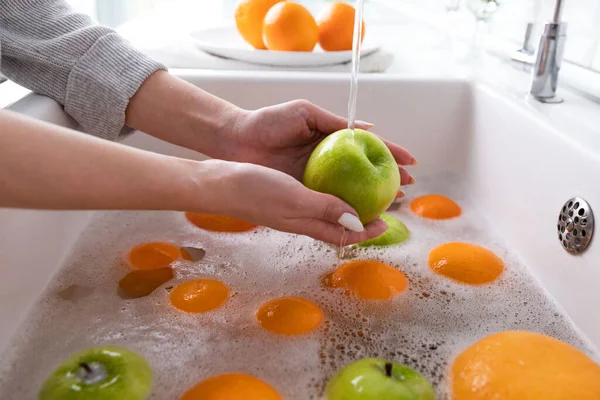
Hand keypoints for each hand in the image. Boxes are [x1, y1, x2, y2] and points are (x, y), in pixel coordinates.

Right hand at [198, 159, 387, 244]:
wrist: (220, 183)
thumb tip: (357, 221)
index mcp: (307, 223)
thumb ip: (325, 209)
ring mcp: (292, 207)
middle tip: (382, 204)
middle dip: (362, 219)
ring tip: (364, 191)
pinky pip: (316, 196)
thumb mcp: (295, 198)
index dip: (366, 232)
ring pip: (328, 210)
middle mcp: (302, 218)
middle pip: (339, 224)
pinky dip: (331, 190)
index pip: (344, 235)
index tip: (386, 222)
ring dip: (349, 204)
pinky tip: (331, 176)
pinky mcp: (284, 194)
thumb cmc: (254, 191)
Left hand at [224, 100, 416, 193]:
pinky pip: (328, 205)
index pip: (367, 148)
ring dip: (372, 200)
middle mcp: (327, 164)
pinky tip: (361, 215)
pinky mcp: (301, 195)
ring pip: (350, 194)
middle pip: (364, 175)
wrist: (237, 140)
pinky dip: (346, 211)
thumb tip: (369, 128)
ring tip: (393, 204)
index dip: (389, 155)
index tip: (411, 163)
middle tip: (408, 188)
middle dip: (388, 181)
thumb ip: (334, 123)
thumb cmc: (269, 122)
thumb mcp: (305, 114)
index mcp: (329, 142)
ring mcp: (315, 181)